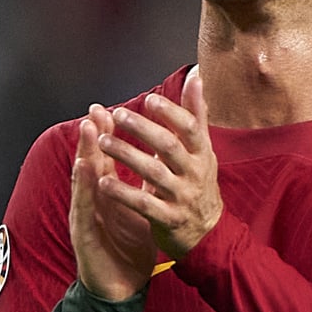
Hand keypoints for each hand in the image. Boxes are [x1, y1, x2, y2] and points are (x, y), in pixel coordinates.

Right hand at [70, 104, 155, 300]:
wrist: (120, 289)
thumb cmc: (128, 249)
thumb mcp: (141, 212)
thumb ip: (145, 186)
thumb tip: (160, 163)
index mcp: (108, 195)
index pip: (106, 159)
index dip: (107, 134)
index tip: (111, 108)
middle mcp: (94, 201)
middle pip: (90, 162)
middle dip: (92, 135)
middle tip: (95, 108)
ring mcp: (86, 216)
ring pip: (83, 179)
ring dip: (84, 152)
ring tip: (88, 128)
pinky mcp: (84, 234)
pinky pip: (83, 207)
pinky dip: (82, 185)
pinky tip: (83, 168)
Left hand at [97, 71, 221, 258]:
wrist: (209, 233)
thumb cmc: (199, 182)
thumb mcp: (202, 149)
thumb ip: (195, 115)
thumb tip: (195, 78)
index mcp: (202, 154)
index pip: (189, 129)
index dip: (170, 113)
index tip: (149, 100)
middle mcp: (195, 173)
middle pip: (169, 147)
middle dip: (143, 129)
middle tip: (117, 114)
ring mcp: (182, 197)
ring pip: (154, 173)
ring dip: (127, 155)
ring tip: (103, 142)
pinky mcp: (168, 219)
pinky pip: (144, 204)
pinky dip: (123, 193)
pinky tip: (102, 181)